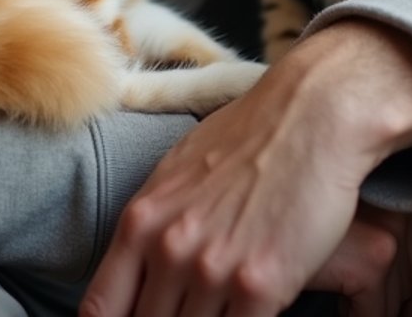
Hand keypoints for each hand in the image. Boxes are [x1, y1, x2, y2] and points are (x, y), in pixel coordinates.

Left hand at [80, 20, 411, 316]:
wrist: (312, 113)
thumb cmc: (249, 137)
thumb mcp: (179, 172)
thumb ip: (154, 223)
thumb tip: (139, 263)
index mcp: (141, 220)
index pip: (98, 309)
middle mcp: (168, 248)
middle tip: (183, 313)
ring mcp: (211, 269)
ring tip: (218, 311)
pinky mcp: (259, 285)